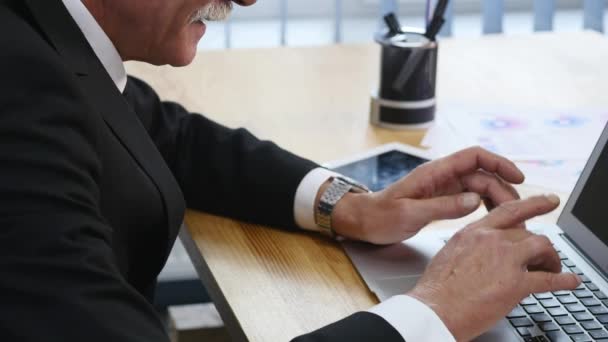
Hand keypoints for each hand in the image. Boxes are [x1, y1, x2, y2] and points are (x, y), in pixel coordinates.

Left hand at [331, 147, 524, 243]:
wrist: (364, 222)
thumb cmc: (380, 216)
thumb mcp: (409, 214)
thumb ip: (442, 206)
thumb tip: (475, 199)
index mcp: (434, 172)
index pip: (473, 156)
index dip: (499, 162)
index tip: (518, 177)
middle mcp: (441, 176)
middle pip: (481, 174)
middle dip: (503, 188)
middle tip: (516, 213)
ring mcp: (443, 188)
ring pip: (479, 186)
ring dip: (497, 198)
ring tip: (510, 217)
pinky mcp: (441, 200)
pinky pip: (470, 198)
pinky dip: (485, 205)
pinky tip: (493, 217)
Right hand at [408, 195, 580, 341]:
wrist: (434, 309)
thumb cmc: (436, 289)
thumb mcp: (450, 255)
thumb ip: (470, 248)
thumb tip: (482, 255)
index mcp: (474, 232)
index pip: (509, 210)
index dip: (534, 203)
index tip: (548, 201)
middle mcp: (491, 240)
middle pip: (528, 232)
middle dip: (540, 246)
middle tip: (544, 257)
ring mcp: (505, 260)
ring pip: (542, 247)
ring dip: (551, 259)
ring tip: (552, 269)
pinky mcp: (515, 284)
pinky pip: (549, 280)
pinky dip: (564, 281)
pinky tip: (569, 282)